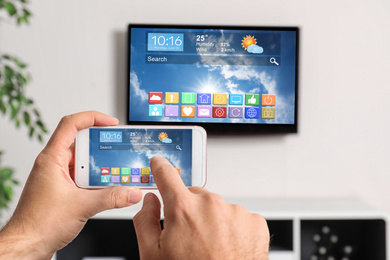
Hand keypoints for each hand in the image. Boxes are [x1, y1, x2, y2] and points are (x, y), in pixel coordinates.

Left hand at [0, 111, 142, 258]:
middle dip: (102, 146)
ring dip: (100, 166)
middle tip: (119, 149)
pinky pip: (82, 177)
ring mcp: (57, 178)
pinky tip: (107, 188)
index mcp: (52, 159)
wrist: (27, 246)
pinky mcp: (62, 190)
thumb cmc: (38, 224)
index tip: (110, 123)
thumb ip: (111, 197)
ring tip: (116, 171)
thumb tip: (131, 191)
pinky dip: (96, 180)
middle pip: (81, 143)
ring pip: (83, 162)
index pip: (71, 125)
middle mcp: (53, 165)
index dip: (92, 118)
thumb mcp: (82, 206)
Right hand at [134, 156, 269, 259]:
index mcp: (183, 209)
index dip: (160, 168)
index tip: (160, 164)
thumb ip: (145, 221)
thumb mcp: (152, 256)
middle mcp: (211, 205)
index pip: (167, 176)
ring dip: (212, 221)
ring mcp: (235, 212)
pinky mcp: (254, 222)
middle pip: (194, 196)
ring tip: (212, 247)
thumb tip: (149, 201)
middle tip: (190, 237)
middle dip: (189, 210)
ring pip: (217, 208)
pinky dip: (233, 229)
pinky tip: (228, 248)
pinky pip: (238, 217)